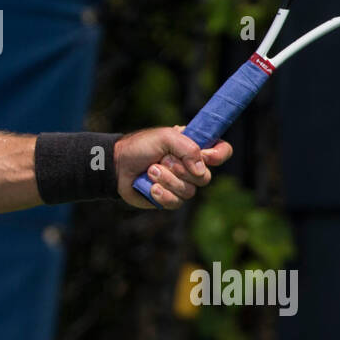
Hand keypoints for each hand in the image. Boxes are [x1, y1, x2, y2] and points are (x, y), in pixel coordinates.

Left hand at [114, 126, 232, 208]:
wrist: (117, 165)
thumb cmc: (140, 147)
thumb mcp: (164, 137)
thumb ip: (187, 147)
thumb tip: (200, 169)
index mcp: (194, 148)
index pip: (222, 151)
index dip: (218, 155)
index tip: (205, 155)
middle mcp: (191, 167)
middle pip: (206, 177)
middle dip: (181, 170)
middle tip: (163, 160)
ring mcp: (181, 185)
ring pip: (189, 192)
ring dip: (167, 180)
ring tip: (151, 170)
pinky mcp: (169, 199)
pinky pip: (176, 202)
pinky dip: (162, 194)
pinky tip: (150, 186)